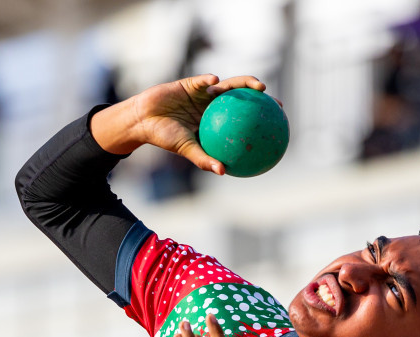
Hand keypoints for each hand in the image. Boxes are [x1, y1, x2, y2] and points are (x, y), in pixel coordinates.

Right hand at [91, 74, 269, 173]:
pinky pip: (203, 81)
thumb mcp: (186, 149)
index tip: (277, 124)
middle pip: (242, 100)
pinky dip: (209, 81)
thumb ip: (204, 159)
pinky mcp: (191, 83)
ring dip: (244, 84)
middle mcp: (213, 106)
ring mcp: (204, 94)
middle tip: (276, 103)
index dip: (259, 121)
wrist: (143, 120)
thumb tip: (223, 172)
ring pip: (229, 87)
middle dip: (261, 100)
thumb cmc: (163, 137)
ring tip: (258, 87)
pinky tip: (215, 83)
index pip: (241, 120)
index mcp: (215, 122)